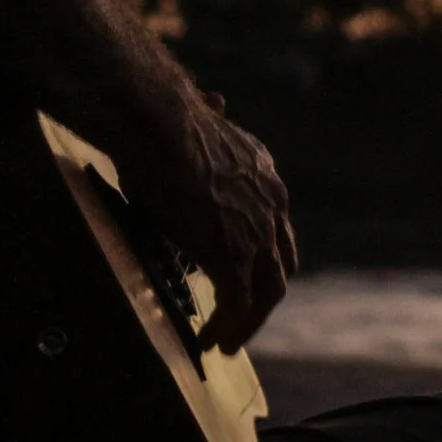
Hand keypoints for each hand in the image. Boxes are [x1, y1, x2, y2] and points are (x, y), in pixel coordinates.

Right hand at [117, 89, 297, 351]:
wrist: (162, 126)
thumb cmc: (166, 122)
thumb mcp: (202, 121)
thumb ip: (214, 120)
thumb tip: (216, 100)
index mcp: (266, 178)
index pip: (279, 230)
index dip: (265, 258)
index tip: (249, 275)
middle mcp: (272, 207)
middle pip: (280, 266)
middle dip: (263, 296)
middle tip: (243, 319)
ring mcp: (256, 233)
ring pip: (266, 292)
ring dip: (248, 321)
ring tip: (227, 342)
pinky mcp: (232, 256)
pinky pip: (236, 304)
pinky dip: (228, 327)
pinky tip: (212, 340)